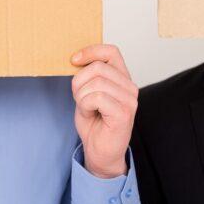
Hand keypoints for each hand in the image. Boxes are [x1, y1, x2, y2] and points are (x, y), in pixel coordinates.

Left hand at [71, 44, 137, 178]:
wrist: (101, 152)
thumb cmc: (95, 123)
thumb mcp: (88, 93)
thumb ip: (88, 76)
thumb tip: (77, 59)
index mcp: (122, 78)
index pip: (110, 51)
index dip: (90, 51)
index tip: (74, 60)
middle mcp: (129, 86)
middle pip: (98, 67)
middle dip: (79, 82)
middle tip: (79, 98)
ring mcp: (129, 100)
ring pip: (96, 82)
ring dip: (81, 96)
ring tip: (86, 108)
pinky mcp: (124, 113)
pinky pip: (96, 97)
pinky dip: (85, 105)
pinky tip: (91, 114)